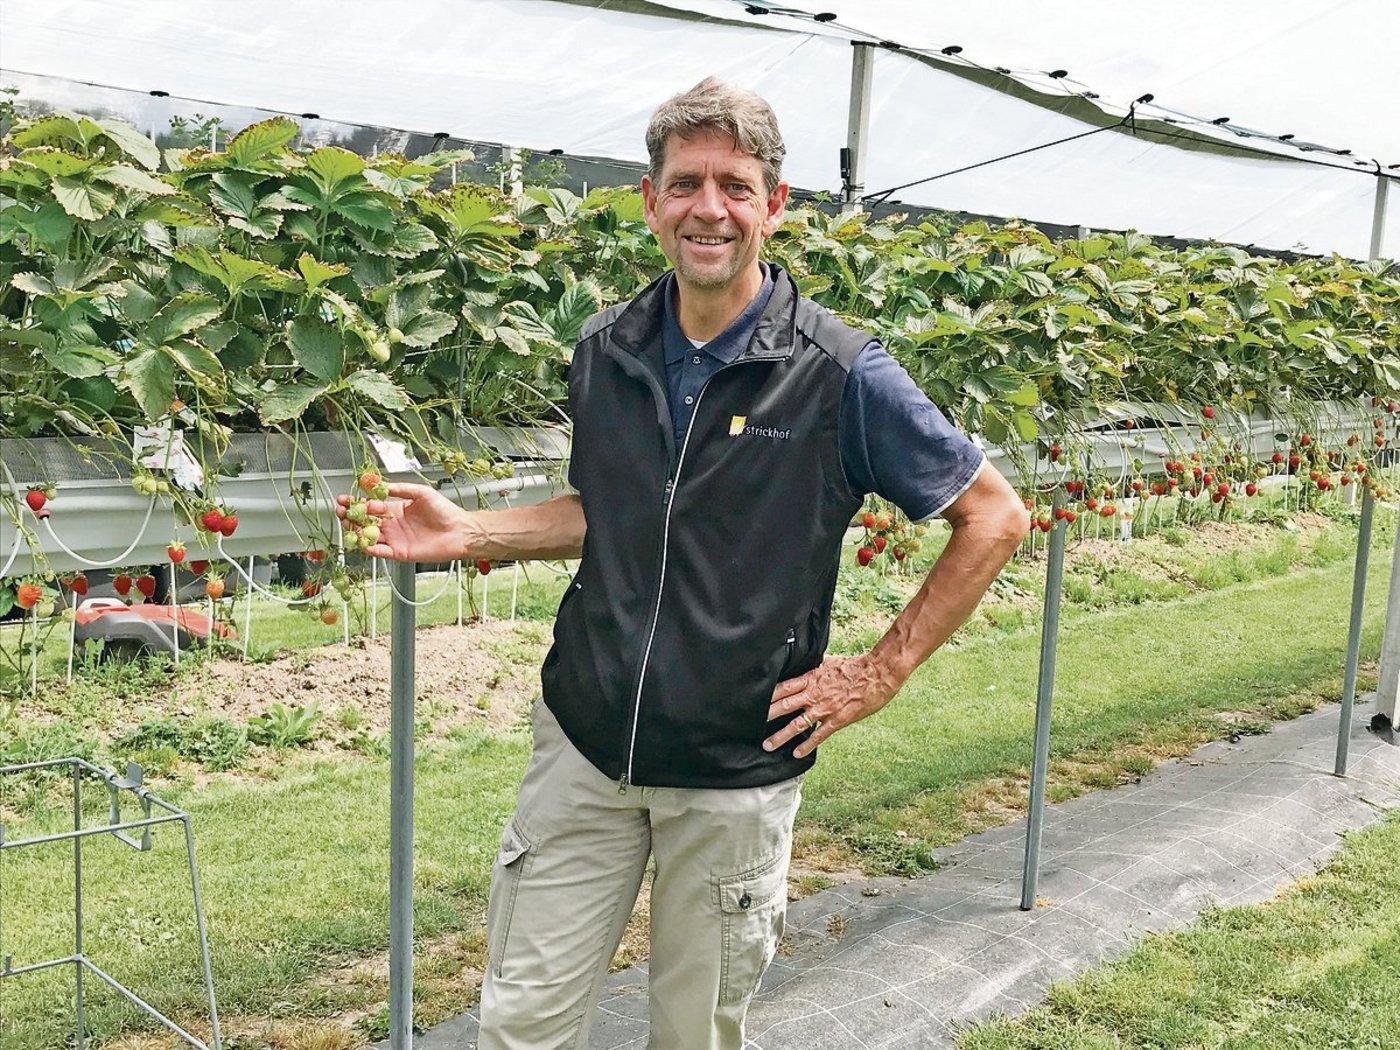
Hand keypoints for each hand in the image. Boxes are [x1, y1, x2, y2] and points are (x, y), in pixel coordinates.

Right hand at [336, 482, 467, 562]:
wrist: (459, 530)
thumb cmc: (444, 511)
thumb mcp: (421, 493)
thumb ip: (401, 489)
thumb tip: (382, 485)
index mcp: (396, 509)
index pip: (372, 506)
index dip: (357, 503)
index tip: (345, 499)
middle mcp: (393, 525)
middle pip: (366, 522)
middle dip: (352, 516)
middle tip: (340, 511)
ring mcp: (395, 539)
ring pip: (370, 536)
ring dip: (357, 531)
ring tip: (347, 524)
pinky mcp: (400, 553)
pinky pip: (381, 552)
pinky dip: (371, 548)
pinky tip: (363, 542)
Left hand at [763, 654, 899, 758]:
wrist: (878, 673)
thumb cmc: (857, 666)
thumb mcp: (831, 662)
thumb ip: (817, 667)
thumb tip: (808, 665)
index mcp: (812, 678)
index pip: (783, 687)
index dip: (768, 695)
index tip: (755, 702)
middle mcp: (814, 693)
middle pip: (784, 705)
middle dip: (767, 716)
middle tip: (750, 725)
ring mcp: (825, 708)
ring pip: (797, 723)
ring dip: (781, 735)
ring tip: (768, 745)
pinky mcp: (837, 720)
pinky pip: (818, 735)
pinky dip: (806, 745)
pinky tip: (796, 753)